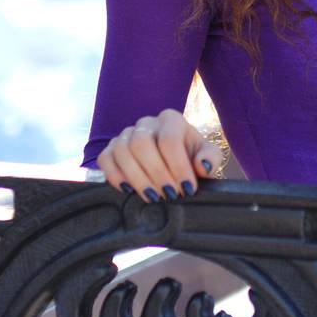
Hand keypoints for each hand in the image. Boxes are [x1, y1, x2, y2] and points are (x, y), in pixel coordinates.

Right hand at [96, 108, 224, 203]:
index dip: (177, 166)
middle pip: (141, 144)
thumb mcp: (206, 156)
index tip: (187, 189)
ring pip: (122, 151)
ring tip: (152, 197)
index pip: (169, 139)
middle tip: (169, 195)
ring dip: (137, 178)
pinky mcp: (111, 149)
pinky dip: (114, 176)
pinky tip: (128, 190)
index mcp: (170, 120)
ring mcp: (126, 135)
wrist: (173, 162)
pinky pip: (106, 159)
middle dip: (156, 173)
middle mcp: (146, 123)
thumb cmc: (190, 157)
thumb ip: (210, 158)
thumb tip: (203, 165)